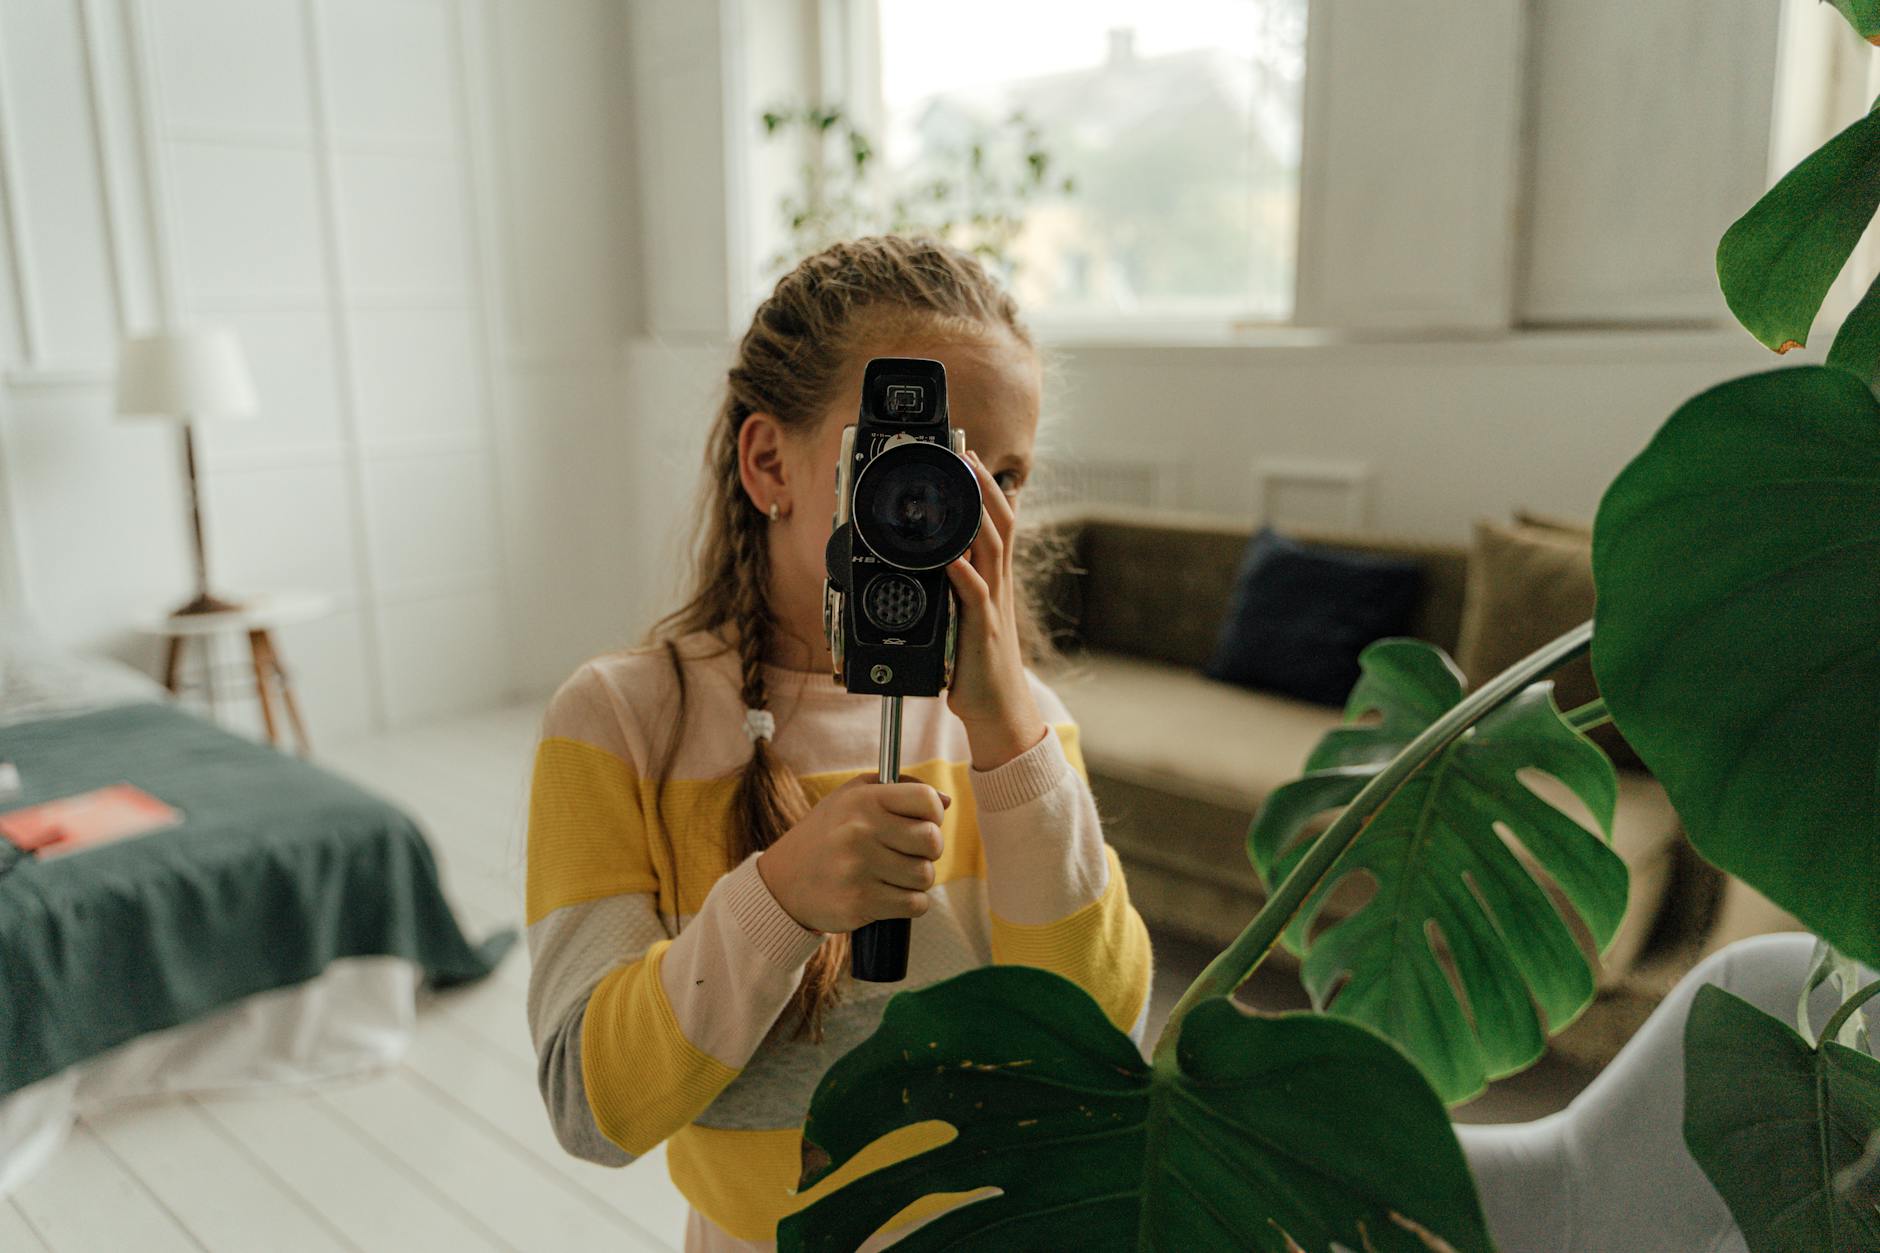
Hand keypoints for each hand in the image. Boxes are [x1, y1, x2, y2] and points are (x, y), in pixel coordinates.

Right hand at [756, 774, 950, 933]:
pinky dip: (910, 903)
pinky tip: (889, 896)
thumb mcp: (851, 798)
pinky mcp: (860, 903)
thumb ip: (898, 789)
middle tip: (909, 853)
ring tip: (893, 875)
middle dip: (928, 851)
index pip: (926, 800)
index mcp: (863, 801)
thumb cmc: (826, 835)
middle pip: (932, 841)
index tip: (921, 822)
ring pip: (925, 876)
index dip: (933, 813)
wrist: (783, 882)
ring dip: (917, 880)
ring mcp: (859, 868)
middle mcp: (860, 831)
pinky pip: (914, 904)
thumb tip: (946, 801)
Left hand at [945, 449, 1047, 769]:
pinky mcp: (982, 631)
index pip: (996, 524)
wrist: (999, 712)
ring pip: (990, 550)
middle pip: (999, 524)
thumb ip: (955, 590)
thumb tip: (933, 562)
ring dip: (976, 516)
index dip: (986, 490)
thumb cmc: (978, 668)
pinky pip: (974, 594)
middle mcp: (997, 587)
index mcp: (993, 582)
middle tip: (968, 455)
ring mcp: (992, 607)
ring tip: (964, 488)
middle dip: (984, 487)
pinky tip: (950, 557)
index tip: (970, 460)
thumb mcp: (967, 618)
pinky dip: (962, 572)